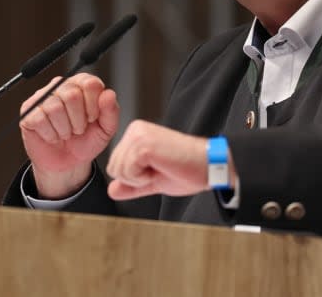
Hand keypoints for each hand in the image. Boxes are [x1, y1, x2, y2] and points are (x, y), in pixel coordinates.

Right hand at [19, 73, 118, 197]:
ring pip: (55, 107)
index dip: (94, 105)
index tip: (92, 118)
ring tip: (65, 133)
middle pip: (71, 95)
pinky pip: (39, 119)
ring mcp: (42, 97)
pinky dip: (50, 134)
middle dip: (78, 120)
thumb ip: (111, 111)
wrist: (68, 163)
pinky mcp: (27, 112)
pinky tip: (53, 136)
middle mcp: (60, 86)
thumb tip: (108, 94)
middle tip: (78, 129)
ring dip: (64, 129)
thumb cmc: (86, 141)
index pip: (90, 84)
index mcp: (81, 84)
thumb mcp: (106, 129)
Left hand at [106, 120, 233, 199]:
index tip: (157, 170)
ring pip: (119, 170)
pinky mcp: (143, 145)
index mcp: (136, 134)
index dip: (134, 177)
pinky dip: (143, 178)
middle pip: (113, 168)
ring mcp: (138, 135)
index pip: (114, 164)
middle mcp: (135, 130)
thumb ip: (131, 185)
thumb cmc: (187, 170)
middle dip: (135, 178)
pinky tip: (161, 168)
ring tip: (161, 168)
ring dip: (140, 178)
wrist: (209, 167)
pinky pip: (128, 172)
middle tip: (160, 170)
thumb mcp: (152, 180)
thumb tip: (112, 191)